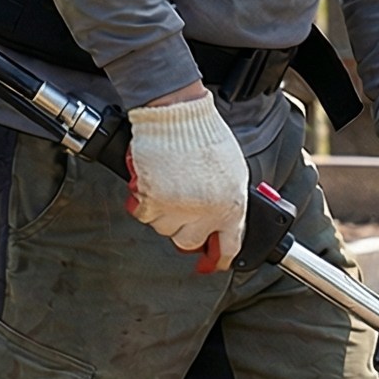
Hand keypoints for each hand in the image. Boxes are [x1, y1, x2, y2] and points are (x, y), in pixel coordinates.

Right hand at [126, 90, 247, 265]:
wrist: (178, 114)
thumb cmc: (205, 135)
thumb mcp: (234, 171)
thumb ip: (230, 200)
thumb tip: (224, 222)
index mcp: (232, 205)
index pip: (230, 246)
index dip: (220, 258)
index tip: (214, 263)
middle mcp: (206, 212)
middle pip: (190, 242)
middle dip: (185, 229)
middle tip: (180, 212)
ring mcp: (178, 208)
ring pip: (165, 229)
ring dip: (163, 213)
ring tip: (168, 187)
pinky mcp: (152, 201)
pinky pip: (144, 215)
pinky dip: (144, 203)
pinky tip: (152, 185)